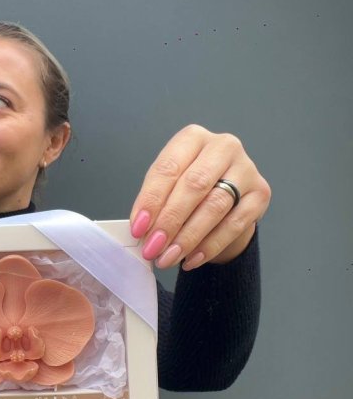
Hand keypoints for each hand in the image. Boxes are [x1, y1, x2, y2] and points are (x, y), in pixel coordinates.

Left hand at [129, 124, 270, 269]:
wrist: (225, 201)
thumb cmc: (189, 191)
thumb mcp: (167, 188)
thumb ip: (155, 204)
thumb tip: (142, 231)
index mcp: (193, 138)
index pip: (168, 168)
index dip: (151, 200)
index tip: (138, 228)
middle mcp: (223, 147)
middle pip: (194, 185)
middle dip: (170, 220)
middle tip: (153, 247)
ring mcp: (246, 169)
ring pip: (215, 205)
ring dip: (188, 237)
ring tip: (168, 258)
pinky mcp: (260, 194)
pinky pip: (234, 224)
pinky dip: (209, 245)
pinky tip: (191, 260)